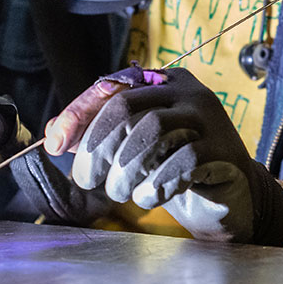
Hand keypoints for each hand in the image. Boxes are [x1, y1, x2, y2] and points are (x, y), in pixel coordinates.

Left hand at [46, 67, 282, 244]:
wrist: (230, 199)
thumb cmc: (173, 169)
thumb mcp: (130, 150)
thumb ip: (95, 136)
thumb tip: (52, 133)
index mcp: (163, 83)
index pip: (111, 90)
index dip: (79, 115)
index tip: (56, 144)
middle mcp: (188, 93)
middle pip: (129, 109)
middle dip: (99, 147)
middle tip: (86, 178)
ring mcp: (210, 119)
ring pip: (153, 131)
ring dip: (126, 168)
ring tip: (119, 191)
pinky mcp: (225, 150)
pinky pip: (183, 159)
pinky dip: (158, 181)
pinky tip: (149, 197)